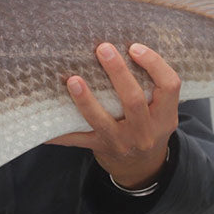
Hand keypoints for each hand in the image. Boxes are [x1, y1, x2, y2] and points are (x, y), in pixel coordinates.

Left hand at [49, 42, 180, 188]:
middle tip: (103, 48)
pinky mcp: (99, 148)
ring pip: (102, 121)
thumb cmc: (147, 126)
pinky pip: (75, 139)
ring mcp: (121, 142)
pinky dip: (58, 132)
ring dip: (86, 100)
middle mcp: (145, 131)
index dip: (154, 64)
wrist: (141, 168)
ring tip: (73, 80)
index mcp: (164, 116)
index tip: (134, 47)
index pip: (169, 86)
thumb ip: (151, 86)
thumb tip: (126, 45)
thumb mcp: (160, 111)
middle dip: (118, 73)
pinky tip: (43, 122)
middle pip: (133, 100)